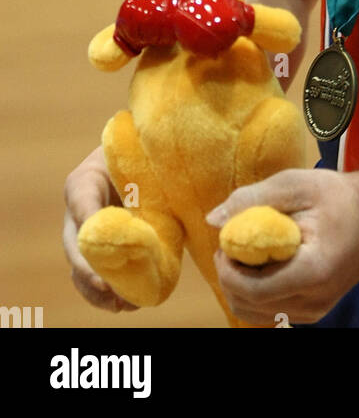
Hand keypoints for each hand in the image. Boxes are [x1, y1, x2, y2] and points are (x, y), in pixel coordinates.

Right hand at [62, 146, 139, 311]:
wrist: (142, 163)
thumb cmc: (144, 157)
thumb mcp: (147, 159)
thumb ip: (153, 173)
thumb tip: (180, 192)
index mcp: (86, 181)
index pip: (81, 201)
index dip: (88, 225)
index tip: (102, 245)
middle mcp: (79, 211)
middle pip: (75, 244)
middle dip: (90, 270)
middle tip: (109, 287)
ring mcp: (86, 235)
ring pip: (80, 267)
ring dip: (97, 289)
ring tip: (121, 303)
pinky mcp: (99, 252)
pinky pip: (93, 278)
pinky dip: (105, 294)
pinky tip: (125, 304)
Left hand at [208, 167, 358, 325]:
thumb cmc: (338, 196)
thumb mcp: (296, 185)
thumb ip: (254, 199)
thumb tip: (213, 220)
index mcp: (313, 271)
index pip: (253, 289)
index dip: (228, 269)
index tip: (225, 242)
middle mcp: (315, 301)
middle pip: (249, 306)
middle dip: (229, 277)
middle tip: (231, 245)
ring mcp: (315, 311)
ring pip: (255, 313)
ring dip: (239, 287)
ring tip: (246, 253)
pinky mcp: (314, 311)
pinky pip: (270, 311)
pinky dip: (255, 293)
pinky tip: (261, 266)